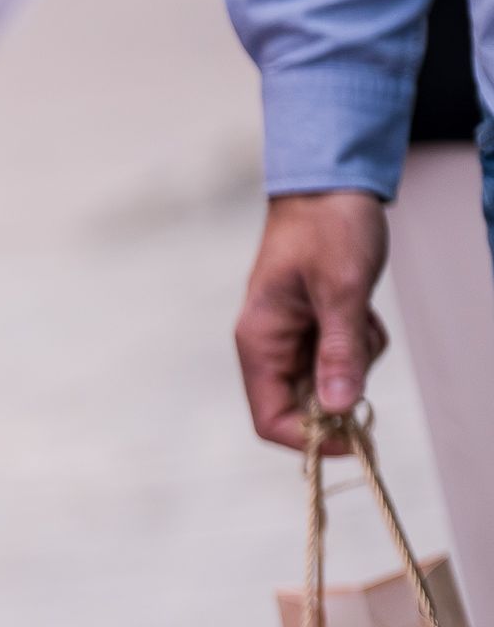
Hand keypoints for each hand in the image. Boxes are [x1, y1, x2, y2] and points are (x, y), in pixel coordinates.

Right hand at [236, 191, 388, 451]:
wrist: (329, 185)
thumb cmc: (328, 228)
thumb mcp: (343, 289)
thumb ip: (339, 351)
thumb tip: (337, 410)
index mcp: (260, 341)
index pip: (271, 419)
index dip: (311, 440)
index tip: (356, 439)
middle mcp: (268, 347)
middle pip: (302, 406)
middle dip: (341, 391)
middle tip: (366, 353)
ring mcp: (289, 338)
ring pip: (325, 382)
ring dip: (354, 362)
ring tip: (364, 318)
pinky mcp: (311, 327)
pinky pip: (338, 358)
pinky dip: (358, 345)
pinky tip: (362, 311)